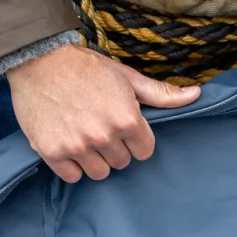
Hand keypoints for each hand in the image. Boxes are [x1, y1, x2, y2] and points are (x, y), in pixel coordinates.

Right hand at [7, 42, 199, 182]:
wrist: (40, 61)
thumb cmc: (86, 68)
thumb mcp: (127, 77)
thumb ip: (160, 93)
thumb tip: (196, 95)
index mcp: (127, 119)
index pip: (144, 151)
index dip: (137, 139)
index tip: (124, 128)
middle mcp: (104, 136)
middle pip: (122, 162)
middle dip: (116, 148)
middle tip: (102, 127)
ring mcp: (77, 146)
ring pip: (99, 172)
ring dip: (95, 159)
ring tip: (86, 136)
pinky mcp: (52, 153)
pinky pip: (73, 176)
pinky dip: (73, 166)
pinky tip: (70, 145)